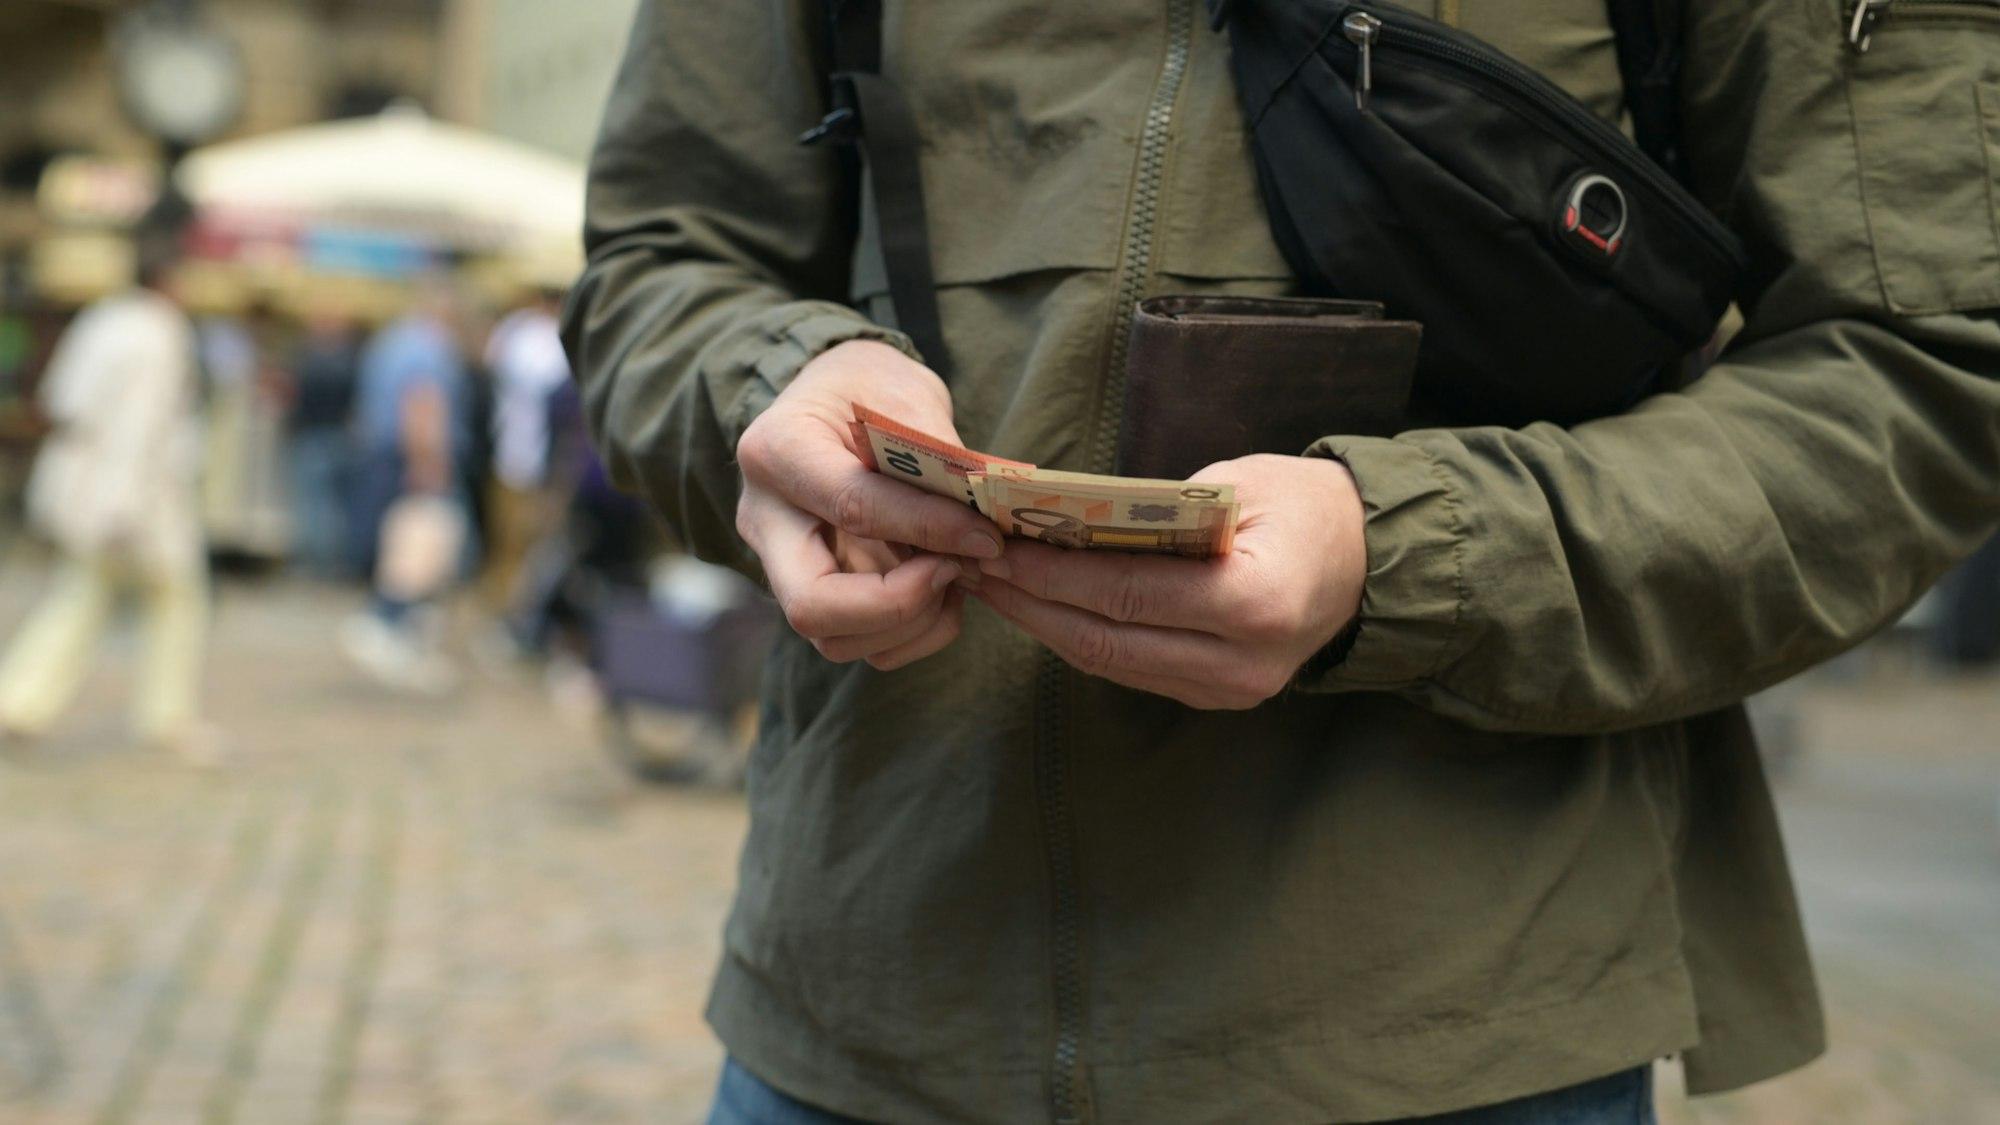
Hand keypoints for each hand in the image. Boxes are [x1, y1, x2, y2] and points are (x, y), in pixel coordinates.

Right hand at [735, 340, 1002, 669]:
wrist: (834, 398)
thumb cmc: (869, 388)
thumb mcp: (905, 396)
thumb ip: (938, 460)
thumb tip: (982, 528)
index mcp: (777, 451)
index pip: (853, 507)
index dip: (929, 530)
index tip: (987, 538)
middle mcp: (764, 518)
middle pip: (812, 607)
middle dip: (899, 606)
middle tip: (956, 571)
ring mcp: (780, 564)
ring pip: (834, 640)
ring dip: (910, 625)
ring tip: (956, 577)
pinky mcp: (809, 591)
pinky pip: (856, 645)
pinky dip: (911, 634)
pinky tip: (942, 592)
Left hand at [971, 453, 1365, 708]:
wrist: (1368, 561)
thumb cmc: (1303, 505)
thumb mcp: (1235, 486)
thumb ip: (1155, 513)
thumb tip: (1059, 521)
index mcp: (1254, 604)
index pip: (1127, 594)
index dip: (1053, 574)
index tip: (996, 546)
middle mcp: (1240, 664)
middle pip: (1106, 641)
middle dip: (1030, 603)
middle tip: (973, 567)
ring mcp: (1228, 692)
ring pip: (1110, 664)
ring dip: (1043, 624)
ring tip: (993, 583)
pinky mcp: (1214, 697)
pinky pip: (1130, 669)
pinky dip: (1080, 635)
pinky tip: (1041, 604)